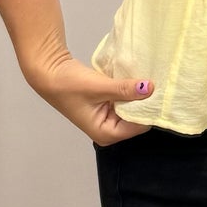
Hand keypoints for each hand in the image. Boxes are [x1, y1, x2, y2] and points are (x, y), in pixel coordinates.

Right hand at [21, 51, 155, 146]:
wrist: (49, 71)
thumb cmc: (68, 84)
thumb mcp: (99, 86)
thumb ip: (125, 89)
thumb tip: (149, 88)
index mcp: (106, 134)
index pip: (138, 126)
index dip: (148, 110)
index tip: (156, 92)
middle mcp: (109, 130)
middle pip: (137, 119)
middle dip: (144, 102)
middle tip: (154, 83)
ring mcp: (108, 118)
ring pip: (133, 108)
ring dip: (137, 96)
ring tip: (146, 79)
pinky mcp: (107, 106)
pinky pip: (126, 101)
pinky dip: (130, 91)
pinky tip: (135, 80)